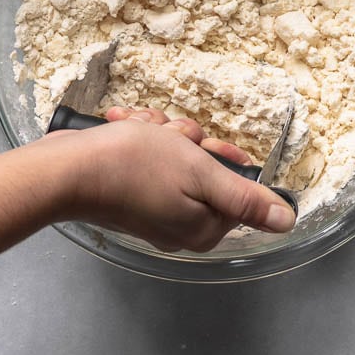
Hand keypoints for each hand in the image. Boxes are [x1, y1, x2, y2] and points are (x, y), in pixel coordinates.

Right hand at [66, 107, 295, 252]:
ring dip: (160, 133)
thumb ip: (245, 198)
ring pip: (175, 154)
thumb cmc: (134, 167)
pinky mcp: (127, 192)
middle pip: (204, 168)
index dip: (222, 157)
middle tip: (166, 137)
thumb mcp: (201, 174)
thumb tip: (287, 221)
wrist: (67, 169)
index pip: (235, 188)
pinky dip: (138, 136)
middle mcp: (179, 223)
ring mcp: (151, 208)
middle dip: (185, 141)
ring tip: (139, 129)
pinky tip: (124, 127)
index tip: (203, 144)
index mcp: (203, 227)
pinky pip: (147, 156)